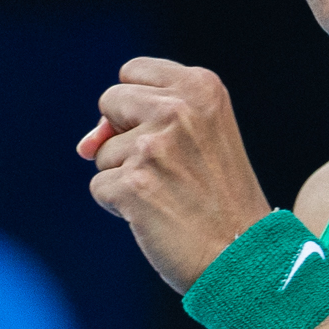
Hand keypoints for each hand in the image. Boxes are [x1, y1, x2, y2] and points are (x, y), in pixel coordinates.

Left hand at [77, 57, 272, 293]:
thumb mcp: (199, 136)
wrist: (244, 258)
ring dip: (126, 176)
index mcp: (202, 87)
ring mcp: (153, 146)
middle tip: (171, 168)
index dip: (138, 106)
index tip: (170, 134)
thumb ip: (141, 118)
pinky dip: (121, 206)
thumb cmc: (219, 198)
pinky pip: (100, 187)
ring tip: (171, 195)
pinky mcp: (132, 184)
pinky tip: (158, 216)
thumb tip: (84, 145)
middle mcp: (178, 109)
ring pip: (102, 151)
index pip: (133, 71)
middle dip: (126, 136)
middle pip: (110, 101)